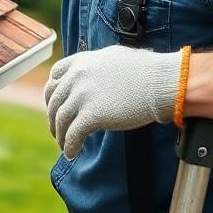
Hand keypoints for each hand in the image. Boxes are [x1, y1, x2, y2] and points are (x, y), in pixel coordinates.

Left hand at [43, 46, 180, 159]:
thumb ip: (96, 66)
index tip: (55, 104)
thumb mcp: (114, 58)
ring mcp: (82, 96)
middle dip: (53, 118)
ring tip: (64, 145)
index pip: (55, 76)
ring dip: (60, 135)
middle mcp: (77, 77)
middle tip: (57, 130)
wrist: (161, 82)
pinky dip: (69, 146)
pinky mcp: (91, 116)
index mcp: (82, 61)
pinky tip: (72, 153)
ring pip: (60, 120)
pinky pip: (72, 135)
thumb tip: (94, 75)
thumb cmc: (146, 71)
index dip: (52, 92)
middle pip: (54, 100)